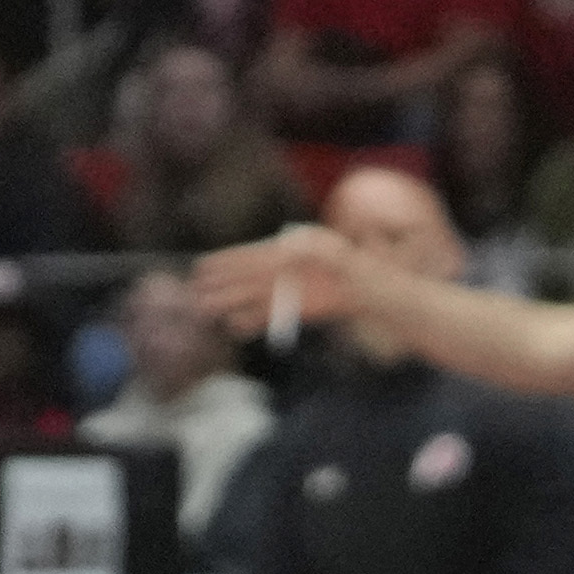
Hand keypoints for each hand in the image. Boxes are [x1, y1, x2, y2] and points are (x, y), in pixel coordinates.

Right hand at [191, 225, 358, 335]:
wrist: (379, 294)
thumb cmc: (366, 271)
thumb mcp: (347, 258)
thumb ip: (322, 252)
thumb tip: (291, 246)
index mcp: (295, 250)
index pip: (256, 257)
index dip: (229, 262)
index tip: (206, 266)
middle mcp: (287, 268)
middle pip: (249, 277)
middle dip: (222, 284)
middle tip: (194, 291)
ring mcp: (291, 288)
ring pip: (254, 296)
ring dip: (230, 302)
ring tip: (204, 309)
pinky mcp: (299, 308)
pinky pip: (270, 314)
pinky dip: (252, 321)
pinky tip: (234, 327)